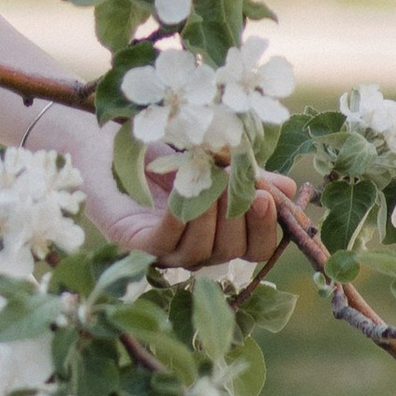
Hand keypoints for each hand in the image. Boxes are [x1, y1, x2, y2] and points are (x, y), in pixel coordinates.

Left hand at [104, 167, 301, 272]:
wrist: (107, 143)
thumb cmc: (161, 153)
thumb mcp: (213, 160)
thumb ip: (247, 176)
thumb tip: (288, 189)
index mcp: (220, 233)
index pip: (255, 248)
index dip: (266, 229)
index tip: (267, 197)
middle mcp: (195, 248)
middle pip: (231, 253)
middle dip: (240, 218)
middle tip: (240, 185)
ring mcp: (164, 251)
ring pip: (200, 251)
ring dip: (211, 217)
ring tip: (214, 183)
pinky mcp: (134, 243)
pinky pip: (163, 243)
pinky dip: (179, 220)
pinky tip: (185, 196)